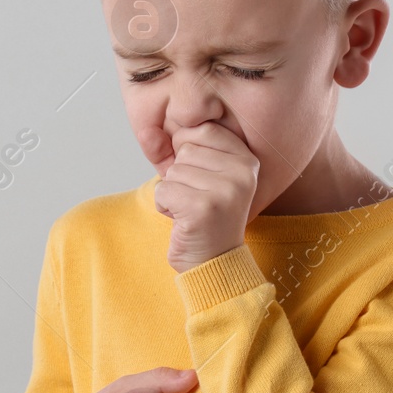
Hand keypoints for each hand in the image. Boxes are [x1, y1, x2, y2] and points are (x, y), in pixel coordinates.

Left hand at [156, 122, 259, 272]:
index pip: (204, 129)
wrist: (212, 262)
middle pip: (186, 150)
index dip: (188, 152)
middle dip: (179, 175)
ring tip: (191, 210)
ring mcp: (226, 190)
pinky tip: (182, 220)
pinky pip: (163, 190)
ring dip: (172, 192)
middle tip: (196, 199)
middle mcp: (243, 172)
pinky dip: (164, 205)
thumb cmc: (202, 215)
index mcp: (247, 160)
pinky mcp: (203, 208)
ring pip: (173, 170)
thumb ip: (176, 147)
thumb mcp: (197, 174)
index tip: (200, 178)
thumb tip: (145, 131)